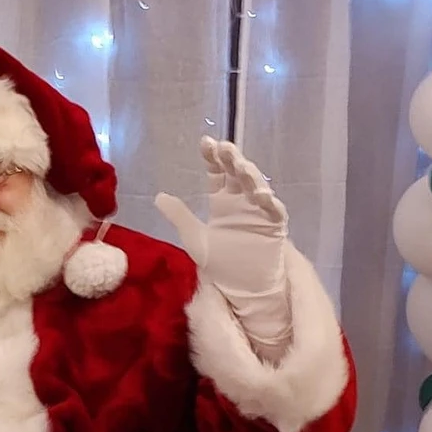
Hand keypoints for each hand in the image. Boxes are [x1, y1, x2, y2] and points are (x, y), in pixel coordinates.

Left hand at [155, 136, 288, 299]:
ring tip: (241, 166)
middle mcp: (242, 200)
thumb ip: (179, 216)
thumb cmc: (221, 263)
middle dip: (232, 160)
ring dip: (250, 176)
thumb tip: (158, 196)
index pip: (217, 173)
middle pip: (237, 174)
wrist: (241, 288)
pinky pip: (273, 211)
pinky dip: (269, 202)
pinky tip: (261, 194)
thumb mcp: (194, 238)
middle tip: (224, 147)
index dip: (213, 158)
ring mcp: (259, 211)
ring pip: (256, 187)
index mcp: (222, 200)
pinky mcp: (274, 226)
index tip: (206, 142)